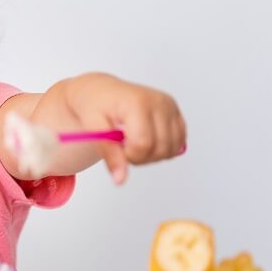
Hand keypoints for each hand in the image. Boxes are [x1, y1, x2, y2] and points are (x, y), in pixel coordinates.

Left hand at [66, 73, 185, 184]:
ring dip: (152, 155)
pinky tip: (146, 139)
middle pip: (160, 149)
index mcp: (138, 103)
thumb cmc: (94, 105)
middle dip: (140, 157)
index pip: (143, 144)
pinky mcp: (175, 111)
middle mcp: (159, 102)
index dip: (129, 155)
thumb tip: (120, 180)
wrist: (100, 90)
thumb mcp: (93, 128)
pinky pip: (178, 142)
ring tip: (133, 143)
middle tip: (122, 146)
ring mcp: (170, 106)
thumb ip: (108, 153)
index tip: (116, 148)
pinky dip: (162, 149)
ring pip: (171, 149)